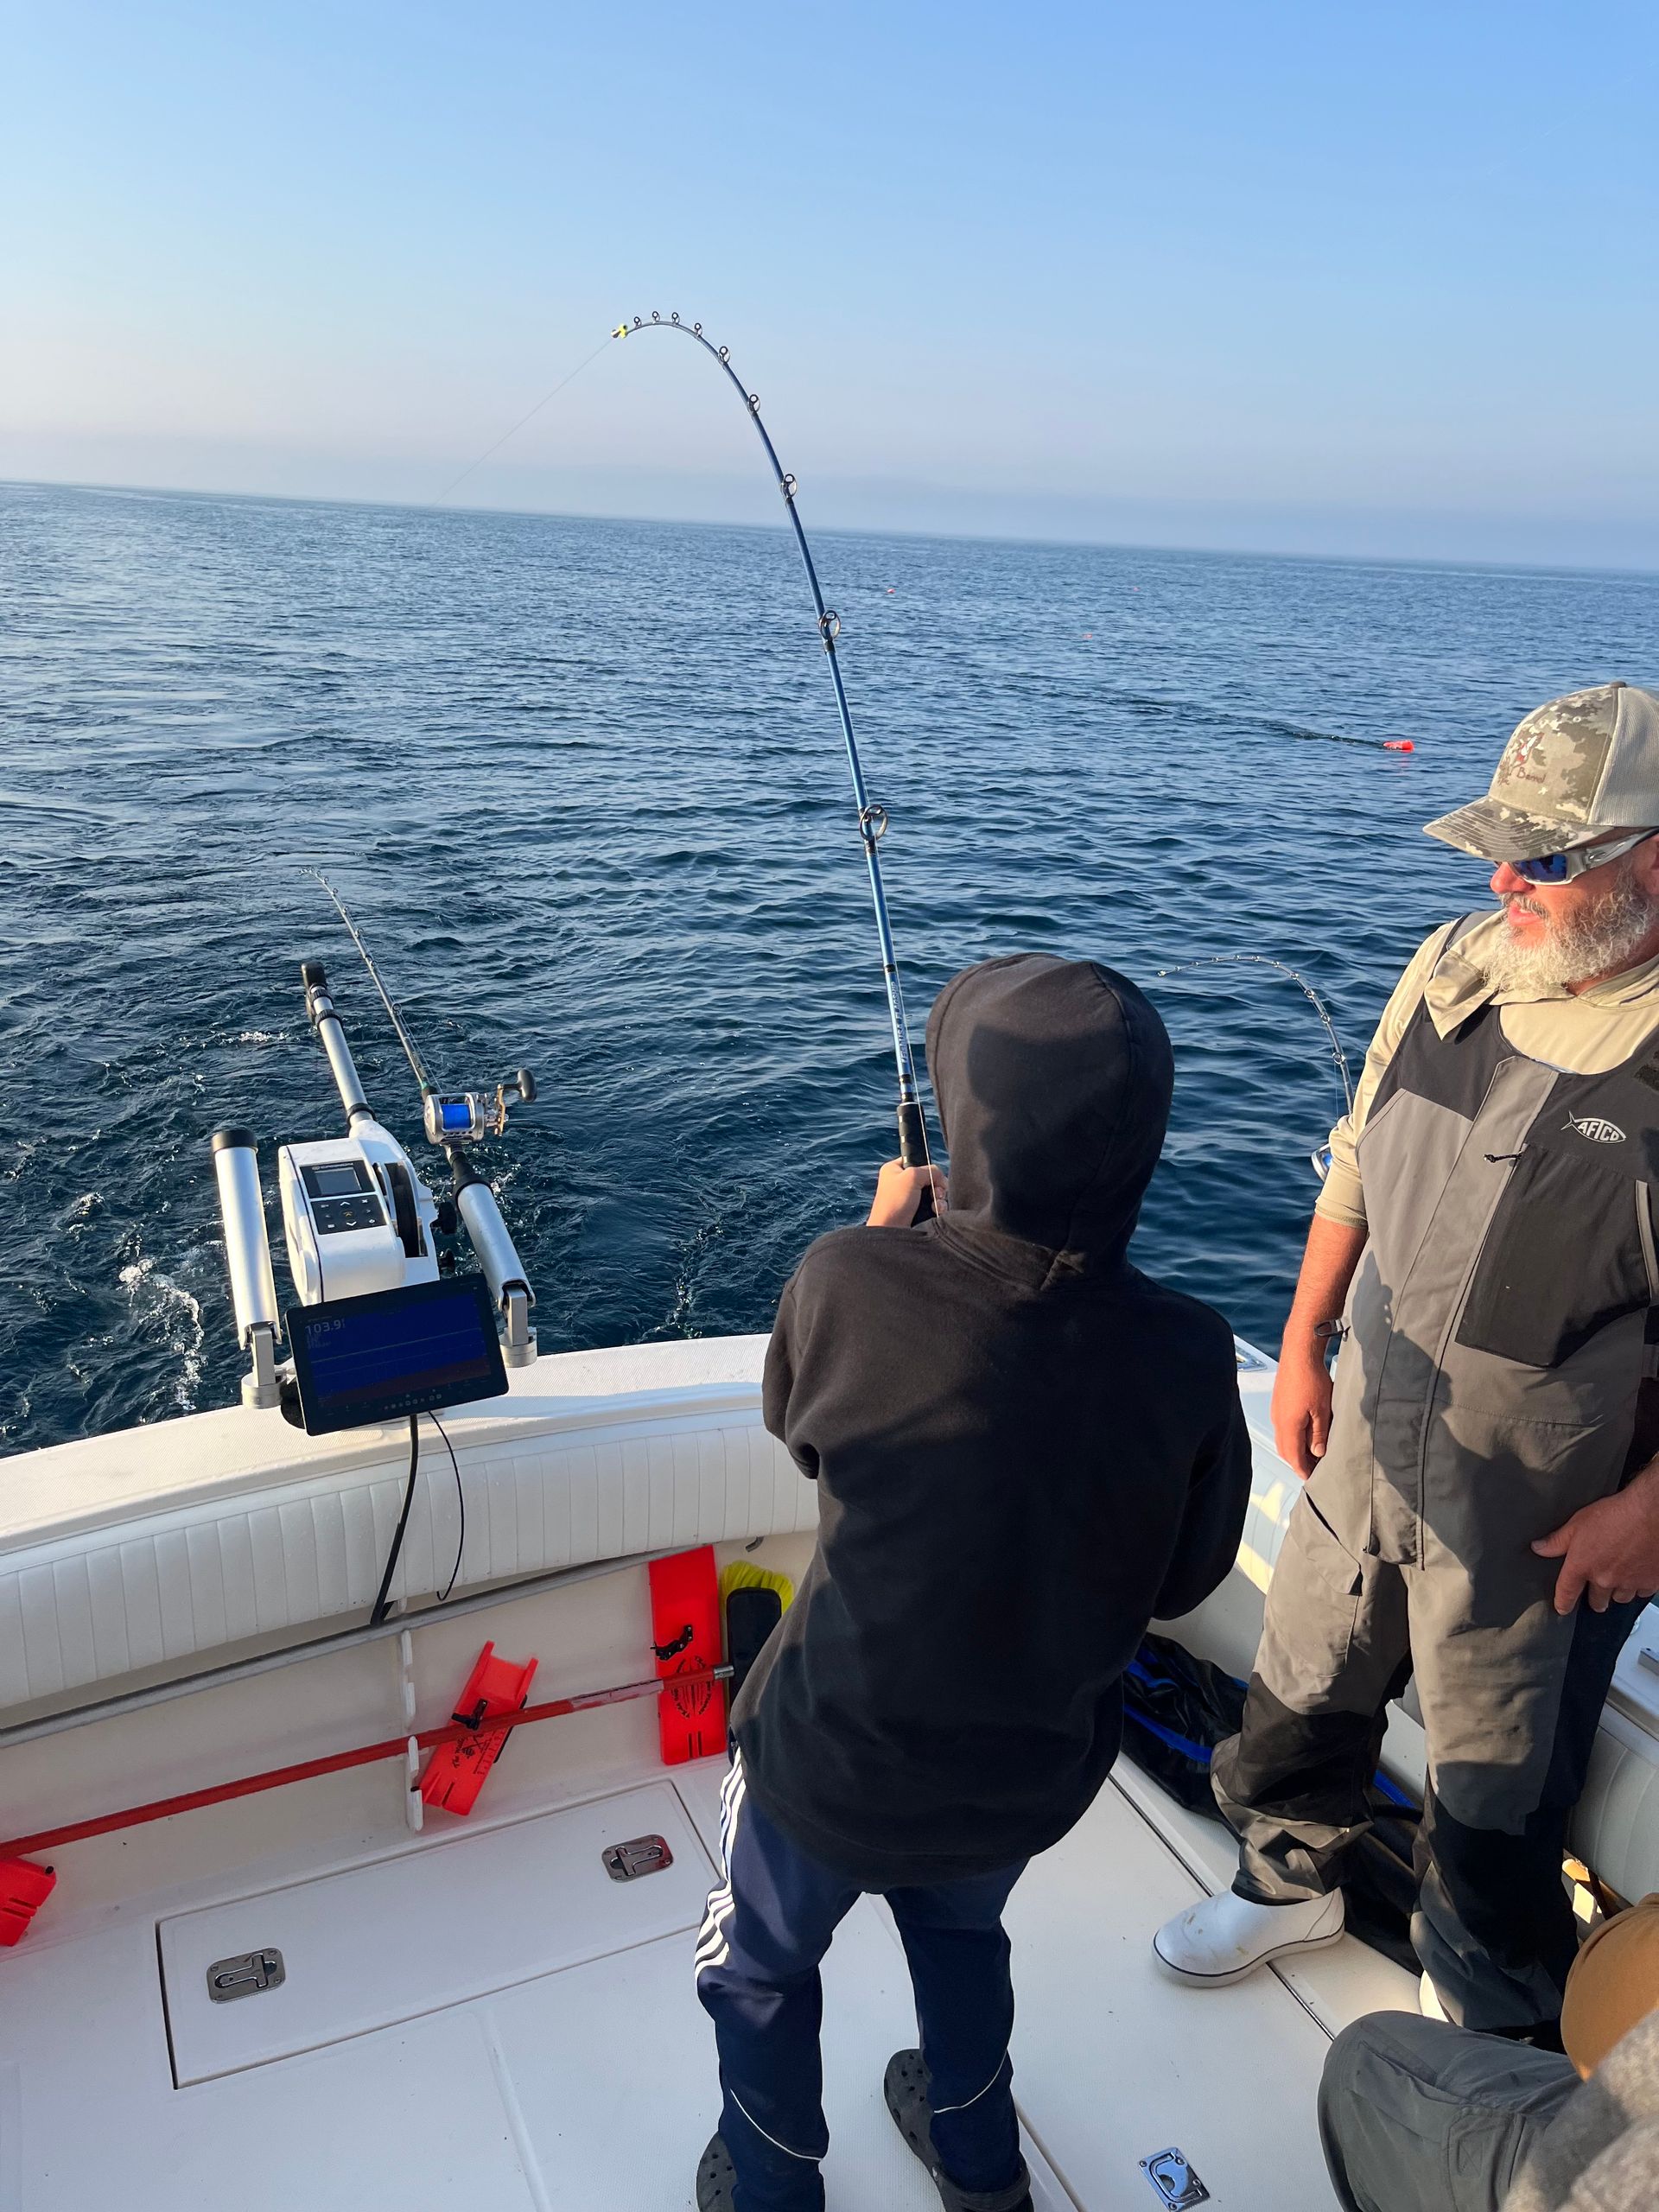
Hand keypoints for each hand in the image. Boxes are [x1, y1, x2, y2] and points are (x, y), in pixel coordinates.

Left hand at [866, 1160, 946, 1227]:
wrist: (891, 1232)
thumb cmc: (894, 1204)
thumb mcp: (912, 1177)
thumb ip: (929, 1170)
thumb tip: (941, 1178)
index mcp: (895, 1169)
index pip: (917, 1160)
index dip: (927, 1168)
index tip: (931, 1178)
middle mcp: (901, 1181)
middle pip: (929, 1177)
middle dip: (937, 1186)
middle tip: (935, 1193)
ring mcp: (910, 1197)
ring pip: (934, 1191)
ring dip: (939, 1198)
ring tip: (935, 1206)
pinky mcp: (916, 1210)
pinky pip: (934, 1204)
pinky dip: (938, 1208)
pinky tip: (936, 1212)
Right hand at [1270, 1343, 1332, 1480]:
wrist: (1299, 1353)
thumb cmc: (1311, 1378)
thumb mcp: (1322, 1410)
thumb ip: (1319, 1434)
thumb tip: (1317, 1452)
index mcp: (1288, 1426)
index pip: (1293, 1457)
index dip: (1303, 1470)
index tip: (1312, 1478)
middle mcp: (1278, 1421)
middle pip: (1285, 1450)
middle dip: (1298, 1462)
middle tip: (1313, 1469)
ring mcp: (1276, 1411)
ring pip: (1283, 1439)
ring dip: (1295, 1449)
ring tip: (1312, 1453)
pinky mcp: (1278, 1403)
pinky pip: (1282, 1427)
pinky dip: (1292, 1437)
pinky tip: (1305, 1433)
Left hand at [1532, 1465, 1658, 1615]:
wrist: (1650, 1515)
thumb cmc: (1616, 1515)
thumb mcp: (1578, 1522)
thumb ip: (1557, 1540)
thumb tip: (1539, 1548)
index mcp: (1582, 1566)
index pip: (1566, 1592)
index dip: (1563, 1603)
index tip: (1562, 1608)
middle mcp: (1604, 1579)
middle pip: (1596, 1601)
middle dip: (1594, 1599)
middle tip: (1595, 1592)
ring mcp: (1628, 1583)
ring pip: (1619, 1598)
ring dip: (1616, 1592)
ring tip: (1616, 1580)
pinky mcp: (1649, 1582)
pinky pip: (1640, 1593)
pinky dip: (1638, 1586)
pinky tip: (1636, 1575)